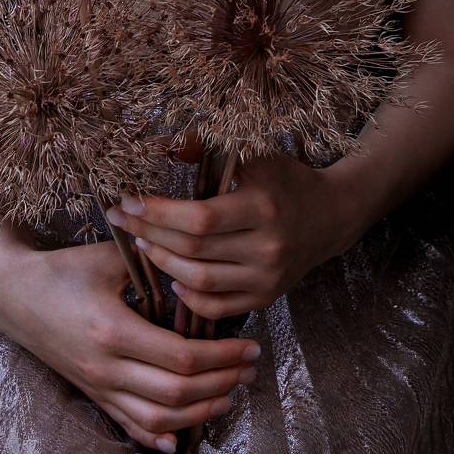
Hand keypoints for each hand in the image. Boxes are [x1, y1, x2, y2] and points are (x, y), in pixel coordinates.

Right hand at [0, 236, 262, 453]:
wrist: (16, 297)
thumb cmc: (63, 270)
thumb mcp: (106, 257)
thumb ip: (150, 258)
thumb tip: (194, 257)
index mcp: (113, 330)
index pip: (180, 357)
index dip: (220, 356)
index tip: (248, 345)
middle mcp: (107, 367)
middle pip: (176, 393)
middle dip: (221, 382)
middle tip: (250, 368)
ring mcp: (99, 386)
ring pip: (158, 418)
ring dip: (200, 411)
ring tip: (230, 393)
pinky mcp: (93, 394)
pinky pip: (129, 425)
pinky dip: (159, 436)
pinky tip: (182, 436)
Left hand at [105, 153, 353, 320]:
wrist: (329, 216)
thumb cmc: (286, 180)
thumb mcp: (256, 155)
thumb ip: (213, 152)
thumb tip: (172, 145)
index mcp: (262, 208)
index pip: (199, 218)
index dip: (159, 213)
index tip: (129, 201)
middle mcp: (266, 248)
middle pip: (194, 250)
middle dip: (150, 235)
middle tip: (123, 222)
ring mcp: (267, 278)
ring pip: (200, 282)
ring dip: (163, 264)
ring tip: (143, 245)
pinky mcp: (266, 297)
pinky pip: (218, 307)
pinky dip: (189, 297)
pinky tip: (173, 277)